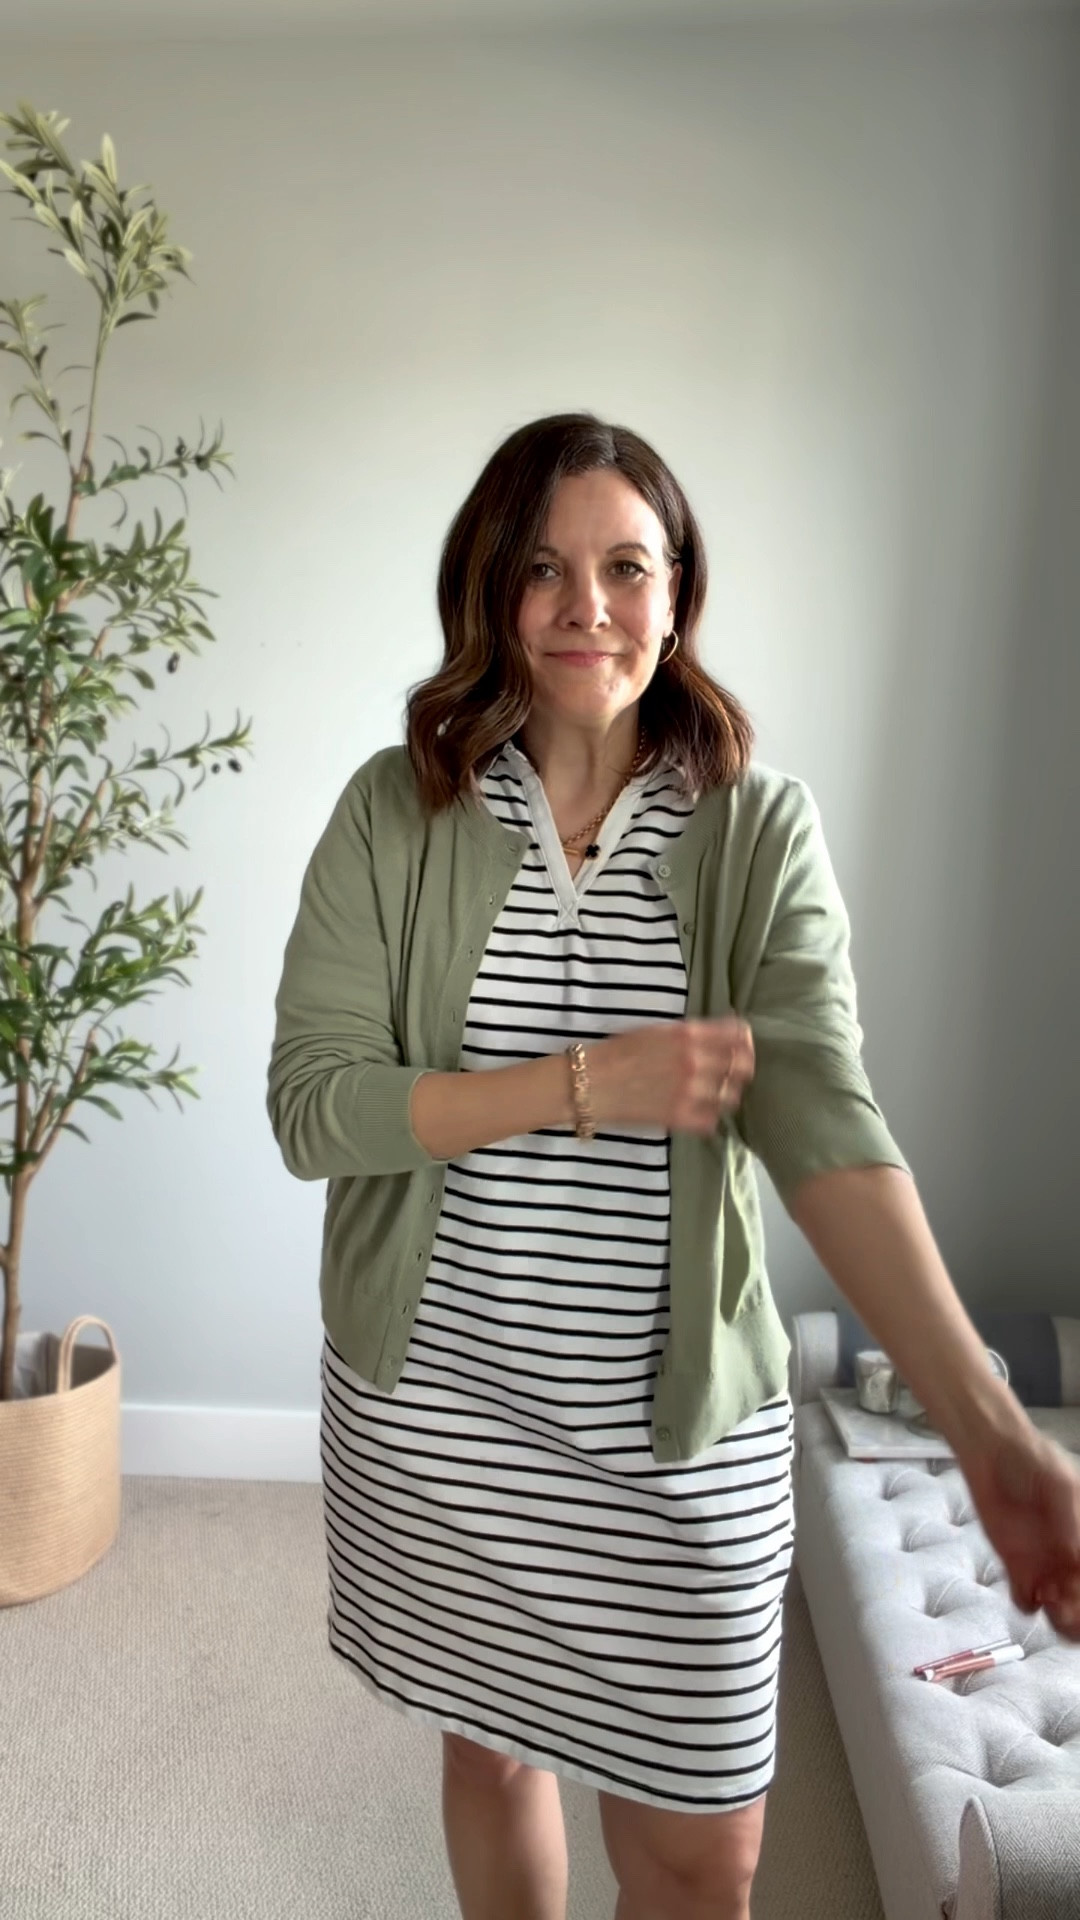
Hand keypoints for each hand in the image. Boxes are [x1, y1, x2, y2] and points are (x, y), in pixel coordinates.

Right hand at [586, 1017, 753, 1134]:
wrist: (588, 1082)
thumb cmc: (616, 1052)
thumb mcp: (655, 1030)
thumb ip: (689, 1034)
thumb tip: (718, 1036)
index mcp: (688, 1034)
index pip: (738, 1036)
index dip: (745, 1040)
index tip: (743, 1044)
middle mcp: (694, 1061)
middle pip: (742, 1067)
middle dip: (742, 1068)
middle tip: (734, 1072)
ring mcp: (689, 1092)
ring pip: (731, 1096)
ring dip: (727, 1094)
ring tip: (715, 1093)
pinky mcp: (678, 1117)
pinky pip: (712, 1122)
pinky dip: (710, 1117)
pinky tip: (700, 1112)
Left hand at [958, 1421, 1079, 1639]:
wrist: (993, 1451)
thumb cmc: (1035, 1459)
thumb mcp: (1061, 1486)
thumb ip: (1070, 1521)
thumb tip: (1074, 1556)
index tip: (1078, 1583)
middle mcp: (1070, 1557)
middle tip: (1068, 1606)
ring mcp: (1045, 1565)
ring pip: (1061, 1612)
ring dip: (1061, 1617)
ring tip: (1049, 1599)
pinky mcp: (1016, 1565)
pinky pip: (1026, 1601)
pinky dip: (1029, 1605)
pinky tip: (1027, 1587)